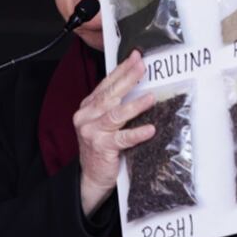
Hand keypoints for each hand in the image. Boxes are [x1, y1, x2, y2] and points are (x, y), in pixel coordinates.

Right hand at [74, 50, 155, 215]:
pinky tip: (150, 129)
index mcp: (87, 108)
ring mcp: (92, 133)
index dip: (121, 70)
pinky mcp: (102, 148)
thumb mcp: (103, 123)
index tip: (135, 57)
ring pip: (115, 114)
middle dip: (128, 79)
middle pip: (110, 95)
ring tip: (151, 97)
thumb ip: (113, 106)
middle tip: (143, 67)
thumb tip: (137, 86)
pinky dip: (137, 133)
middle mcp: (86, 117)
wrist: (90, 178)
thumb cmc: (101, 148)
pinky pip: (122, 138)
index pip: (106, 85)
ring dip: (134, 105)